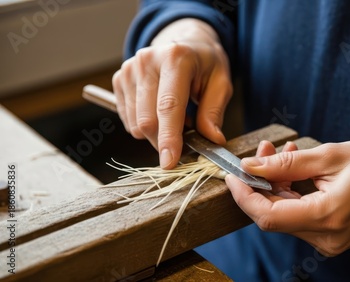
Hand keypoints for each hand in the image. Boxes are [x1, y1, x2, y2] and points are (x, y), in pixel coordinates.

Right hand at [112, 18, 232, 167]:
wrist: (185, 43)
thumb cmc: (205, 65)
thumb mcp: (221, 83)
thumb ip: (214, 112)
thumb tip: (212, 140)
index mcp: (176, 59)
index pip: (168, 106)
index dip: (169, 137)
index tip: (169, 162)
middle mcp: (147, 61)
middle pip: (147, 120)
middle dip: (164, 141)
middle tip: (185, 140)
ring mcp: (129, 69)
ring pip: (135, 124)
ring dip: (156, 133)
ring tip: (175, 117)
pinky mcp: (119, 79)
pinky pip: (128, 120)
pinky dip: (145, 125)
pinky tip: (158, 111)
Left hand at [226, 140, 349, 255]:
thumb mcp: (332, 155)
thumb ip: (287, 164)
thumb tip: (251, 165)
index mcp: (327, 217)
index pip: (267, 215)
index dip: (243, 195)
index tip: (233, 173)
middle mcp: (326, 237)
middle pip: (274, 215)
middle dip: (262, 182)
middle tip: (266, 149)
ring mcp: (330, 241)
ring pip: (286, 214)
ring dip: (278, 185)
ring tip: (287, 153)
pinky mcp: (332, 236)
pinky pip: (301, 216)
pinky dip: (293, 193)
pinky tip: (299, 169)